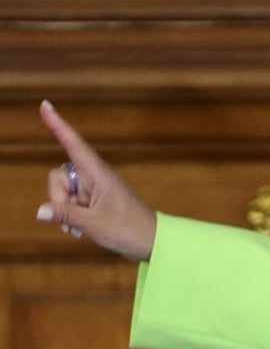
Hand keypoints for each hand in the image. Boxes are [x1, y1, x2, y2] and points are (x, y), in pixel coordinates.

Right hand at [36, 100, 156, 261]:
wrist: (151, 242)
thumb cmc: (129, 230)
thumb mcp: (94, 224)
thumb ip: (65, 215)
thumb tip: (40, 211)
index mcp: (98, 173)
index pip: (73, 144)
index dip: (58, 125)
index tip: (45, 105)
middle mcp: (94, 176)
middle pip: (58, 177)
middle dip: (59, 200)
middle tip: (78, 220)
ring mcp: (92, 188)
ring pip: (61, 193)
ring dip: (65, 212)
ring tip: (83, 228)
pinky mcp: (92, 200)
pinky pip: (69, 203)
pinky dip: (70, 216)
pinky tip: (81, 230)